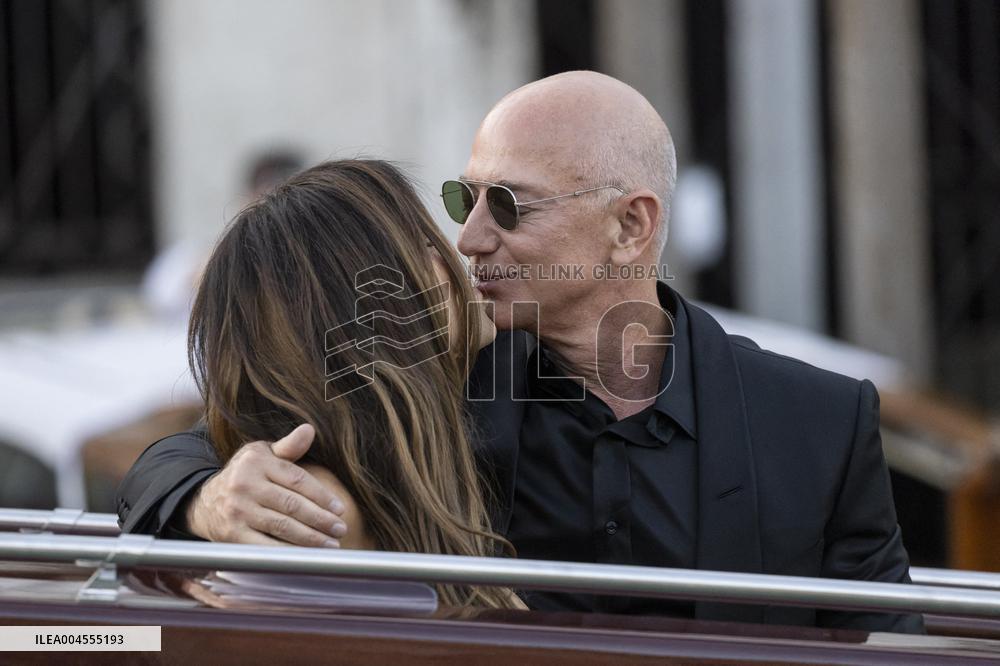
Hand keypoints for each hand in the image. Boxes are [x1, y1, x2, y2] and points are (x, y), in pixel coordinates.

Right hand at [183, 424, 346, 546]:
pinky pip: (266, 546)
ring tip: (331, 545)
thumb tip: (310, 429)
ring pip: (282, 527)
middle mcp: (244, 485)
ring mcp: (237, 511)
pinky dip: (289, 553)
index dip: (321, 495)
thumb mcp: (262, 455)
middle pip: (292, 505)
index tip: (340, 509)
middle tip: (341, 529)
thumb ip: (288, 447)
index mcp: (256, 462)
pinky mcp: (232, 535)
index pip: (296, 479)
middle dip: (321, 519)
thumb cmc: (245, 475)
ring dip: (310, 539)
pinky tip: (306, 557)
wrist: (204, 501)